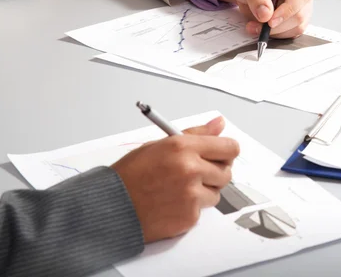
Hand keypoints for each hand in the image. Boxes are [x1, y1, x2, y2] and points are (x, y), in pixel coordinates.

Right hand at [111, 116, 239, 243]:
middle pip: (226, 172)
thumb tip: (218, 124)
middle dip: (215, 173)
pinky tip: (171, 203)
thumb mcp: (160, 145)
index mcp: (183, 147)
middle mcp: (191, 169)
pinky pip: (202, 210)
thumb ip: (194, 134)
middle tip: (197, 174)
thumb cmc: (131, 175)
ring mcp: (191, 195)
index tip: (222, 155)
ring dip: (203, 192)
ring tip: (178, 189)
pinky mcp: (189, 216)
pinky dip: (191, 208)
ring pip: (216, 193)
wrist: (111, 207)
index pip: (229, 147)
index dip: (226, 152)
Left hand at [212, 0, 313, 38]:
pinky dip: (276, 34)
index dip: (289, 9)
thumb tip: (266, 15)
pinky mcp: (295, 18)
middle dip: (278, 25)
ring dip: (275, 32)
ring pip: (297, 26)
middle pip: (300, 13)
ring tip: (254, 27)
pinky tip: (261, 28)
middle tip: (256, 26)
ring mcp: (301, 6)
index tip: (271, 20)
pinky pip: (291, 32)